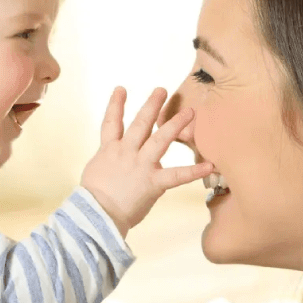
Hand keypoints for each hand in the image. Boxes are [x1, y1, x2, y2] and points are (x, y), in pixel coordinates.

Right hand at [81, 87, 213, 235]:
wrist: (96, 214)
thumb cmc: (93, 199)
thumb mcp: (95, 172)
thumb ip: (108, 161)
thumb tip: (115, 160)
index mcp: (109, 150)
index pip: (111, 123)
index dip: (116, 105)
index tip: (121, 89)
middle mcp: (126, 152)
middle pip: (140, 124)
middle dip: (152, 106)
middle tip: (162, 90)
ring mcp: (140, 165)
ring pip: (159, 139)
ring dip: (175, 124)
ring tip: (188, 112)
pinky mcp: (153, 182)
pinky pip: (177, 175)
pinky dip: (194, 171)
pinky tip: (209, 165)